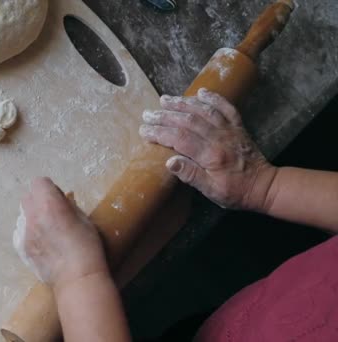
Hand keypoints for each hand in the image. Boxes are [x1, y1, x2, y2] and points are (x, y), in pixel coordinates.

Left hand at [13, 178, 108, 290]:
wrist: (77, 278)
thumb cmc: (87, 247)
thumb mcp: (83, 219)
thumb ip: (67, 205)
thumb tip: (60, 199)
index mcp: (49, 204)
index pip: (39, 182)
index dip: (49, 188)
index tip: (57, 198)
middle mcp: (32, 215)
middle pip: (27, 197)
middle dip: (38, 200)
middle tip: (51, 212)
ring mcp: (24, 232)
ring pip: (22, 215)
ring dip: (32, 217)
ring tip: (47, 230)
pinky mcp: (20, 247)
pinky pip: (19, 232)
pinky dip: (28, 233)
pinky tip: (41, 242)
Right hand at [139, 88, 277, 209]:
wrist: (264, 186)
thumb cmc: (235, 192)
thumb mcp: (211, 191)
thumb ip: (191, 175)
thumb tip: (169, 162)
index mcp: (211, 155)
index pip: (179, 139)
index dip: (160, 133)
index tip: (145, 131)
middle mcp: (219, 138)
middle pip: (187, 121)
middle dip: (165, 116)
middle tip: (148, 114)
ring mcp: (230, 130)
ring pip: (203, 110)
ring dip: (183, 103)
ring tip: (165, 100)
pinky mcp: (238, 127)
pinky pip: (225, 107)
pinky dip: (213, 98)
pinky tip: (200, 92)